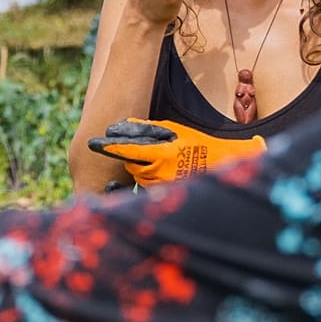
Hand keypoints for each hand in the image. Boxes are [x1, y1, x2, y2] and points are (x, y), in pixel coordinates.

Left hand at [88, 118, 265, 186]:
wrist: (226, 166)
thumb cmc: (200, 145)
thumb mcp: (175, 131)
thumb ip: (148, 129)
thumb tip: (122, 126)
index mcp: (163, 155)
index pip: (130, 150)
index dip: (111, 147)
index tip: (94, 143)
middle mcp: (161, 173)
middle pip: (131, 165)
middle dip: (130, 157)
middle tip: (134, 148)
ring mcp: (163, 187)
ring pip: (138, 177)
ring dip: (139, 168)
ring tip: (158, 160)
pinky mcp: (166, 195)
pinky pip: (145, 189)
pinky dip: (141, 182)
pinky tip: (139, 179)